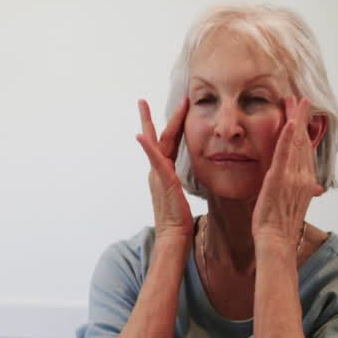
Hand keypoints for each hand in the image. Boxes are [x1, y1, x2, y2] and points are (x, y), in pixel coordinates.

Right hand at [136, 97, 192, 240]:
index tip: (178, 107)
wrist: (174, 236)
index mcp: (165, 172)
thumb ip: (183, 182)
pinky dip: (147, 147)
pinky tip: (140, 135)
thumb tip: (197, 175)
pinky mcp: (162, 181)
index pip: (168, 143)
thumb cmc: (181, 220)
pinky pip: (154, 160)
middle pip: (155, 138)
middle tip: (142, 101)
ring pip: (154, 143)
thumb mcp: (183, 195)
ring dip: (148, 122)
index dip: (173, 124)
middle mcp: (158, 171)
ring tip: (142, 106)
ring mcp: (158, 175)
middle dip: (150, 118)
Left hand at [251, 95, 323, 252]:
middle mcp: (303, 177)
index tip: (301, 115)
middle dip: (302, 119)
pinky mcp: (279, 179)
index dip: (304, 131)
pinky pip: (285, 155)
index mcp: (305, 182)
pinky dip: (288, 138)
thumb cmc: (279, 226)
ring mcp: (292, 177)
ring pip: (296, 143)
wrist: (276, 241)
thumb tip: (309, 186)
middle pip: (304, 142)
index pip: (306, 151)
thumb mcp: (292, 203)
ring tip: (295, 101)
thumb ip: (299, 190)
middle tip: (300, 100)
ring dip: (296, 120)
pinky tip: (289, 122)